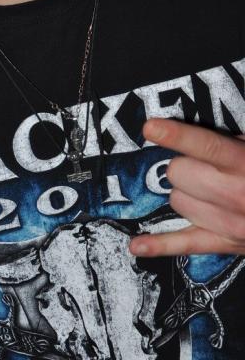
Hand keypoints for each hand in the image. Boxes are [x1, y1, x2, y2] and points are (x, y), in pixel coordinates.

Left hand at [130, 118, 244, 256]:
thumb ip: (235, 142)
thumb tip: (199, 139)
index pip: (207, 146)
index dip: (177, 135)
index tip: (150, 127)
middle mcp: (237, 195)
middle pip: (178, 173)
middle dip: (184, 164)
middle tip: (204, 165)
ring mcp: (231, 223)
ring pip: (177, 201)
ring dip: (185, 192)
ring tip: (209, 189)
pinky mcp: (227, 244)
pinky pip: (186, 243)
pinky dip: (159, 245)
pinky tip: (137, 246)